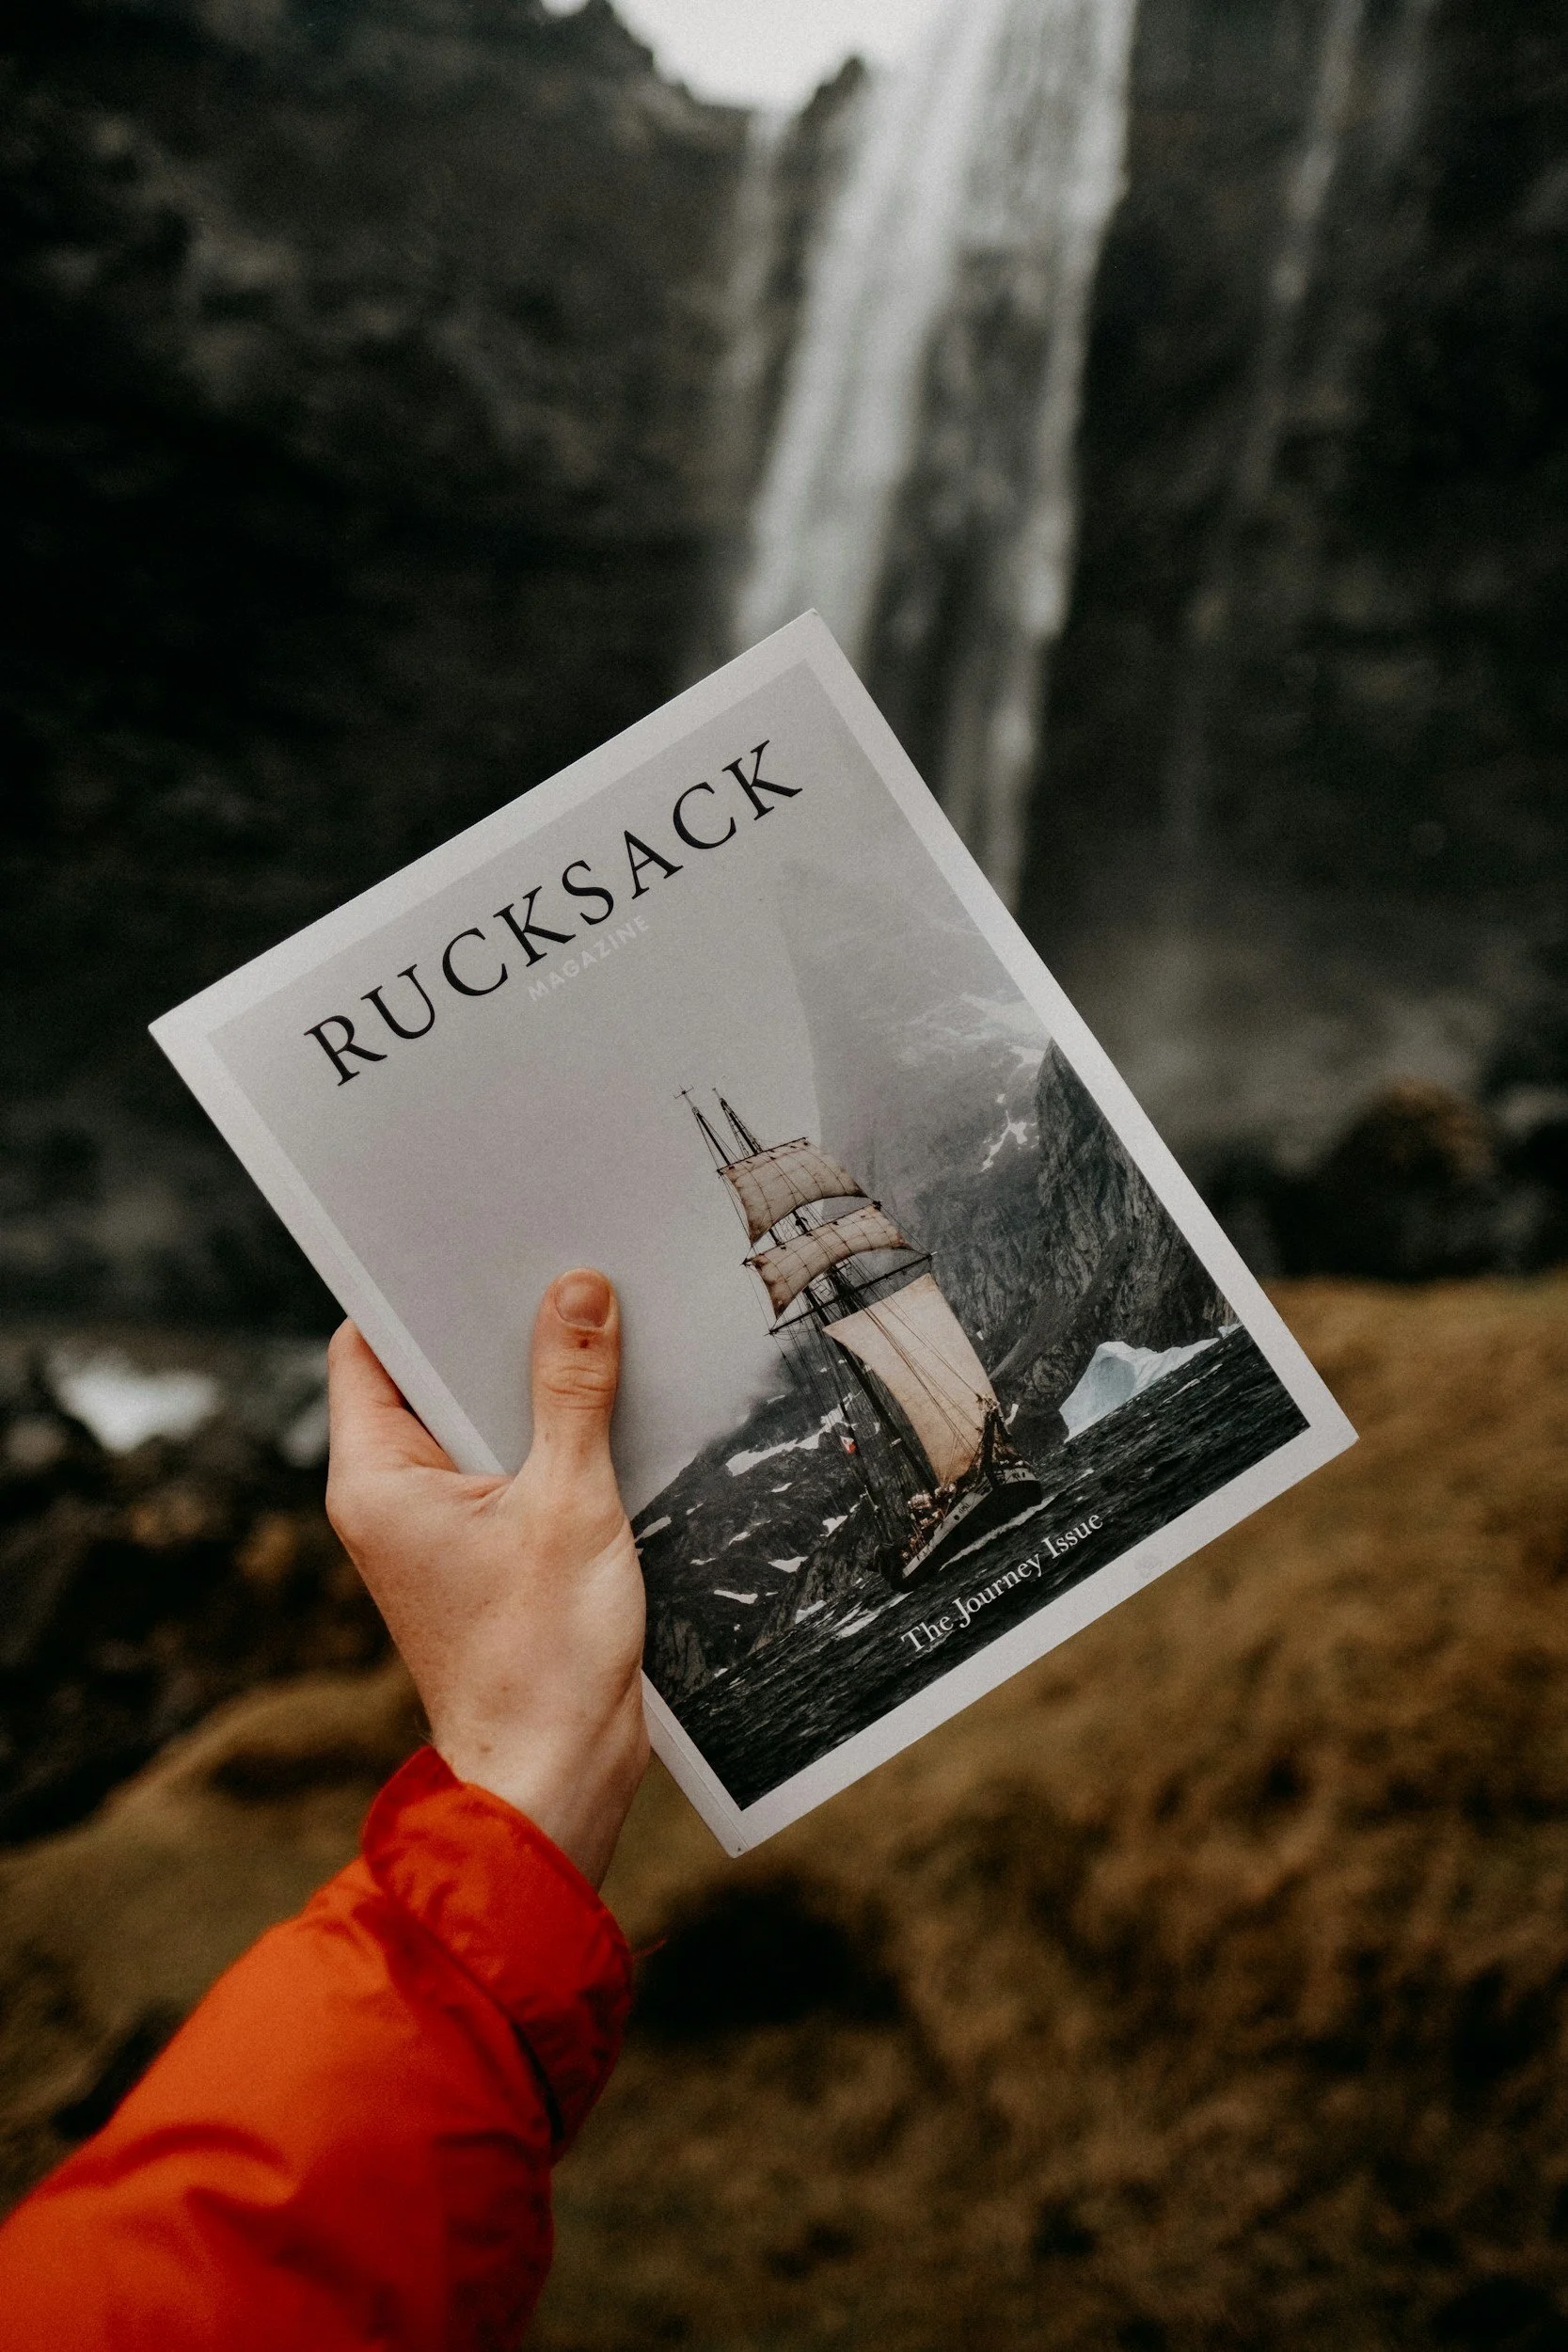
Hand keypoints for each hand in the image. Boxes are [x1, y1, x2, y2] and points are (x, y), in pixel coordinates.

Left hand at [324, 1270, 647, 1887]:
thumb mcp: (570, 1501)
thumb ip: (573, 1389)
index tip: (473, 1238)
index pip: (367, 1347)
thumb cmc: (542, 1659)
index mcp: (375, 1476)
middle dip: (492, 1326)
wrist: (558, 1777)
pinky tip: (612, 1404)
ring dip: (531, 1382)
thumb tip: (578, 1289)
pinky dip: (553, 1433)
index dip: (414, 1288)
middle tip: (559, 1268)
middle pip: (429, 1373)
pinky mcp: (484, 1550)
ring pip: (477, 1418)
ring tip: (597, 1327)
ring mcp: (437, 1526)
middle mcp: (391, 1496)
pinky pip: (511, 1462)